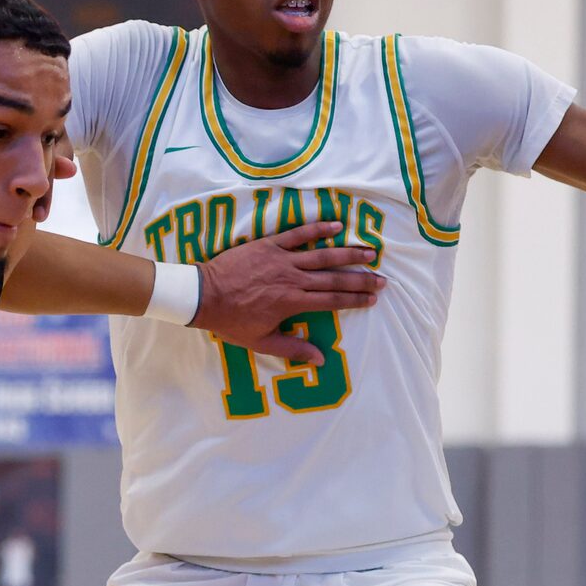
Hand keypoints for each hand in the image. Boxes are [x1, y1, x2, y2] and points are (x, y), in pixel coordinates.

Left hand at [197, 220, 385, 366]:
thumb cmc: (231, 321)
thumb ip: (292, 349)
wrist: (203, 296)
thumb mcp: (260, 342)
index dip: (355, 300)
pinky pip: (297, 234)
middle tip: (382, 279)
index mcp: (292, 303)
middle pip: (334, 278)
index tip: (373, 299)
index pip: (332, 301)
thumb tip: (321, 360)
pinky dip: (317, 229)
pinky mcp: (269, 245)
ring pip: (322, 254)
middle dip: (360, 279)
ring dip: (348, 252)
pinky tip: (336, 225)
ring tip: (370, 251)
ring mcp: (282, 260)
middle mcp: (293, 279)